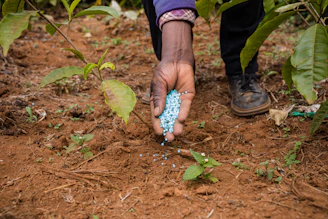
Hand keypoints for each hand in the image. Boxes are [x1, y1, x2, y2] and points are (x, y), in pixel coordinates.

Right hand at [150, 21, 194, 140]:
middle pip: (168, 118)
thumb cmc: (164, 70)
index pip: (157, 115)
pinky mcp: (188, 98)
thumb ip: (158, 97)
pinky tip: (181, 120)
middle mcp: (168, 103)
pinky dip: (183, 113)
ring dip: (177, 125)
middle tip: (169, 138)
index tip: (159, 132)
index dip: (157, 124)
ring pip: (177, 116)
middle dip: (168, 128)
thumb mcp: (158, 83)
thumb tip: (157, 113)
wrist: (177, 60)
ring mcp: (178, 101)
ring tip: (176, 134)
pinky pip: (186, 107)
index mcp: (158, 101)